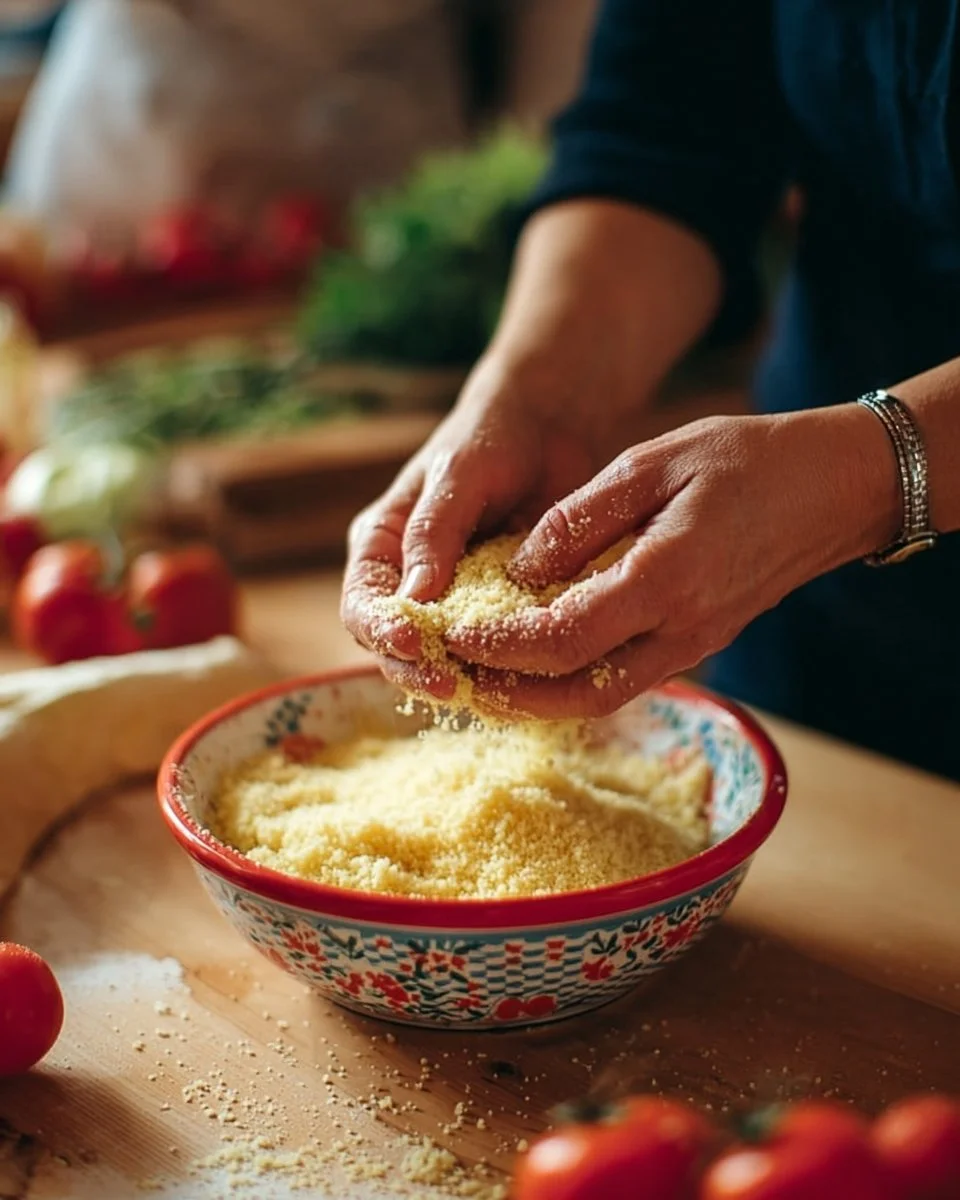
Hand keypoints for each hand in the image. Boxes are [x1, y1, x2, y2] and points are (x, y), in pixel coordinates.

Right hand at [340, 354, 602, 661]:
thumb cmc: (490, 437)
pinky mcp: (496, 613)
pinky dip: (503, 667)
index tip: (414, 641)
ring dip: (462, 678)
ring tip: (490, 689)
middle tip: (451, 685)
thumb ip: (434, 533)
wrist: (548, 429)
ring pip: (443, 658)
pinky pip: (492, 651)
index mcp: (381, 547)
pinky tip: (526, 675)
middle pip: (394, 647)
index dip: (381, 631)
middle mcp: (408, 581)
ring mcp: (453, 602)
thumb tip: (414, 600)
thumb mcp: (458, 476)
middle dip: (417, 670)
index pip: (361, 605)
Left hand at [442, 406, 899, 719]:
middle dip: (507, 690)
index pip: (562, 638)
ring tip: (483, 677)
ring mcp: (694, 645)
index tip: (451, 632)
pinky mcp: (698, 645)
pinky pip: (624, 680)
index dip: (499, 644)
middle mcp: (680, 630)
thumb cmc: (746, 460)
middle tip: (455, 672)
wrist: (832, 489)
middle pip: (576, 693)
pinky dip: (573, 682)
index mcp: (665, 580)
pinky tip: (539, 659)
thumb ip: (581, 518)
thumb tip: (520, 569)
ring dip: (536, 698)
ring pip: (600, 697)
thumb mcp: (654, 462)